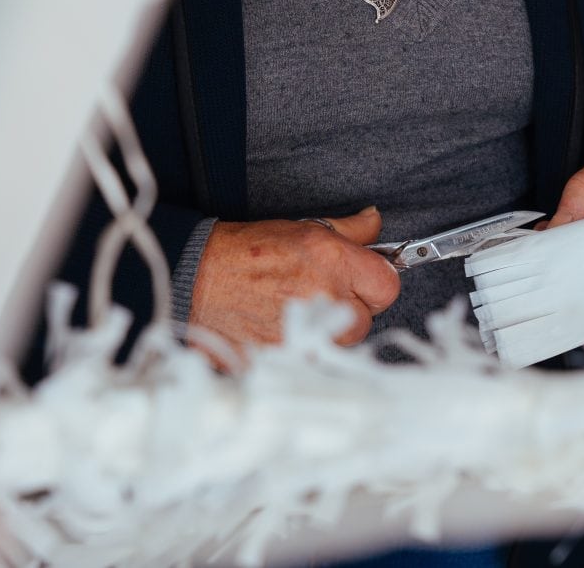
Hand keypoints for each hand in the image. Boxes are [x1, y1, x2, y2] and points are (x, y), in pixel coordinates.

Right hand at [189, 206, 400, 347]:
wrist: (195, 281)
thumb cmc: (245, 253)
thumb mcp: (302, 228)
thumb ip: (349, 230)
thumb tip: (374, 224)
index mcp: (333, 263)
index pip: (388, 286)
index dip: (375, 283)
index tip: (359, 281)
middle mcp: (325, 300)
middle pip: (367, 319)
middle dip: (350, 308)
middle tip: (320, 294)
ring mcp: (307, 335)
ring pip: (341, 343)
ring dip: (328, 331)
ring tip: (298, 311)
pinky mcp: (289, 360)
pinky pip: (315, 357)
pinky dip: (305, 347)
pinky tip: (283, 328)